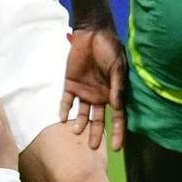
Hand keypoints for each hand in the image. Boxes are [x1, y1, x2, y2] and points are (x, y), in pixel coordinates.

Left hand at [60, 23, 126, 151]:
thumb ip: (117, 87)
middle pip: (98, 120)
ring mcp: (84, 91)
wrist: (92, 32)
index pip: (117, 117)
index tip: (118, 147)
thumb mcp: (118, 67)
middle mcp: (99, 95)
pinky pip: (66, 101)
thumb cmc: (110, 48)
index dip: (118, 132)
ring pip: (82, 113)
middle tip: (94, 149)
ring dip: (80, 123)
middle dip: (97, 134)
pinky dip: (64, 109)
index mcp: (114, 93)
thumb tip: (118, 107)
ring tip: (77, 133)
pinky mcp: (70, 84)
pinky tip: (62, 119)